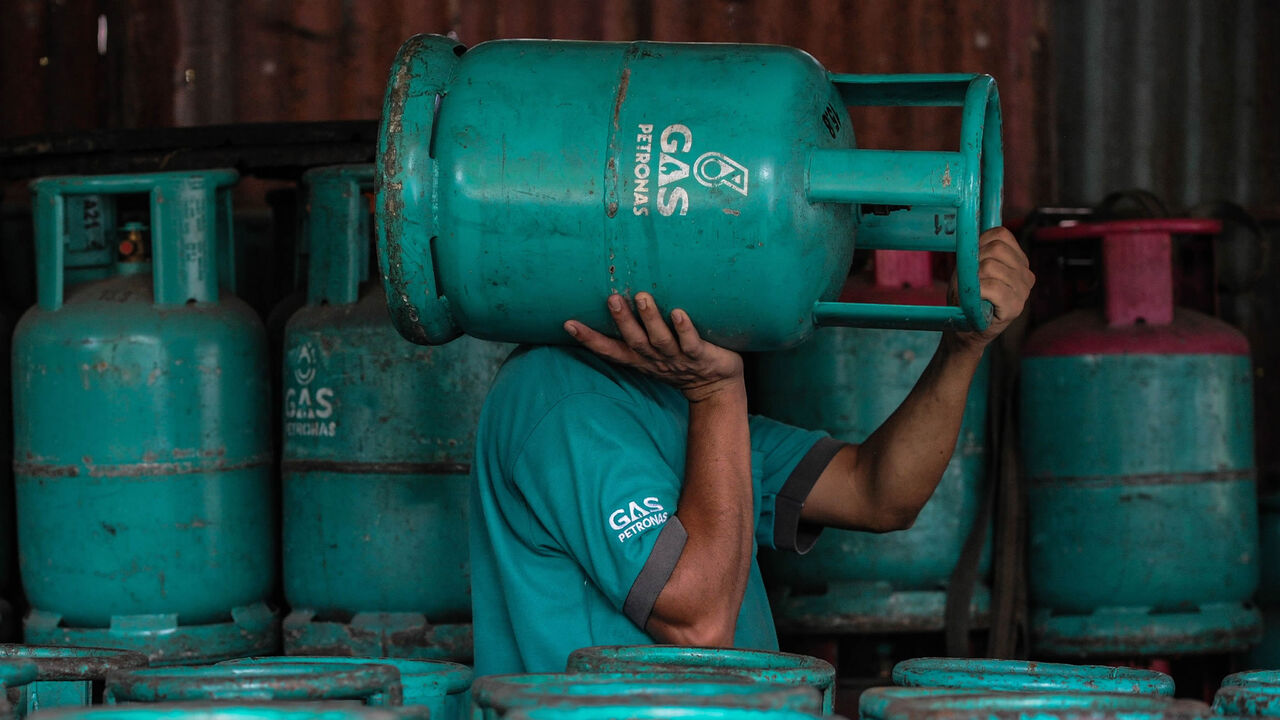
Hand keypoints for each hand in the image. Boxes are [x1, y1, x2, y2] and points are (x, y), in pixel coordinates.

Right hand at [564, 292, 743, 402]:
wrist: (716, 387)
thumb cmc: (680, 364)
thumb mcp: (653, 355)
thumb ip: (637, 335)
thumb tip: (614, 302)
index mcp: (641, 359)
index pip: (610, 350)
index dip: (589, 339)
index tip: (569, 323)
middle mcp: (656, 359)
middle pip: (635, 341)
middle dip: (622, 321)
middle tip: (612, 298)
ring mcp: (678, 358)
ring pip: (660, 339)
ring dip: (651, 319)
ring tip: (643, 297)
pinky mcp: (700, 356)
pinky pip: (691, 342)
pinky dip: (684, 328)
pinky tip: (678, 313)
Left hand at [948, 226, 1033, 351]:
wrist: (964, 330)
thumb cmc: (966, 297)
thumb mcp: (971, 268)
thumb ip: (978, 248)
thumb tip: (974, 224)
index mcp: (1019, 260)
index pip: (1001, 234)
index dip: (979, 244)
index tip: (972, 263)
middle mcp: (1026, 273)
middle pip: (996, 249)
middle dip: (974, 262)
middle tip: (971, 282)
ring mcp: (1023, 290)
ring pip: (991, 266)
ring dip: (973, 280)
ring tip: (974, 294)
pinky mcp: (1016, 306)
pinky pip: (991, 287)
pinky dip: (977, 292)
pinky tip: (977, 302)